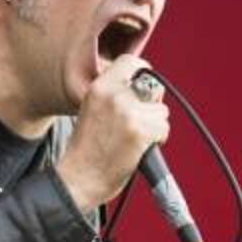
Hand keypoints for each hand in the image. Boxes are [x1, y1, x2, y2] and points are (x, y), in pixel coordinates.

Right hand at [55, 55, 168, 212]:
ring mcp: (127, 112)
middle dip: (152, 104)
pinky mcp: (139, 131)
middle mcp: (113, 95)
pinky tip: (139, 149)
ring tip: (134, 139)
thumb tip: (144, 87)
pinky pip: (163, 129)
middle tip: (137, 122)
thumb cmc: (86, 150)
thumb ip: (114, 95)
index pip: (130, 61)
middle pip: (153, 87)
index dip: (142, 73)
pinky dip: (158, 140)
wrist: (78, 179)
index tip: (144, 86)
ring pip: (161, 111)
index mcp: (99, 87)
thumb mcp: (92, 109)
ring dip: (155, 125)